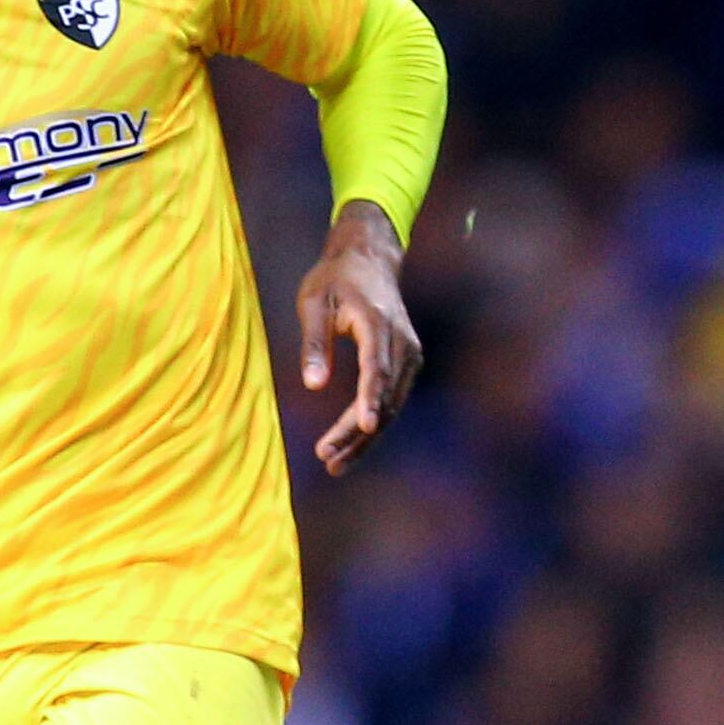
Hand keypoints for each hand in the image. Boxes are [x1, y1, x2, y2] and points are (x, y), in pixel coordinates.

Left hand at [295, 200, 420, 475]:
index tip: (364, 427)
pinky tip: (351, 446)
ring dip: (365, 438)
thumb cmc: (335, 280)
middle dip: (358, 433)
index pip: (377, 368)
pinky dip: (373, 424)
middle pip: (385, 396)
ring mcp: (409, 354)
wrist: (369, 261)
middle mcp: (402, 342)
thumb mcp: (314, 303)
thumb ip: (314, 343)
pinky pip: (392, 400)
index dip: (370, 399)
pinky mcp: (407, 364)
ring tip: (334, 463)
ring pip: (391, 405)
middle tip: (327, 458)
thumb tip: (314, 386)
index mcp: (377, 323)